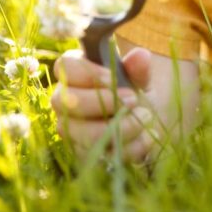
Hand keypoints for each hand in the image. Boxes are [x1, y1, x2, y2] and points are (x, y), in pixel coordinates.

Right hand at [50, 47, 157, 162]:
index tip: (113, 78)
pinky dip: (129, 147)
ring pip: (83, 133)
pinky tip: (146, 136)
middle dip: (103, 102)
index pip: (65, 67)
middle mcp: (65, 101)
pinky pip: (100, 155)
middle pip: (67, 101)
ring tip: (145, 117)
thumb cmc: (134, 93)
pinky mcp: (83, 155)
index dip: (88, 73)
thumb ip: (138, 68)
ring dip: (120, 126)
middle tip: (132, 99)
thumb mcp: (140, 78)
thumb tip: (141, 56)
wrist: (143, 125)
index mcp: (75, 74)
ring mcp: (71, 130)